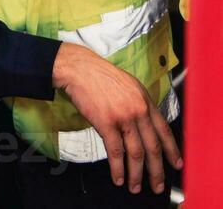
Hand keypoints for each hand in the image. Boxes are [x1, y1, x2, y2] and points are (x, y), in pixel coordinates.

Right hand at [54, 43, 180, 193]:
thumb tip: (144, 124)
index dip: (171, 150)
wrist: (79, 68)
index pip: (164, 130)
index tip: (175, 164)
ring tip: (135, 186)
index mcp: (145, 101)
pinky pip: (115, 151)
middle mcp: (138, 111)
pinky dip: (118, 168)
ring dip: (136, 174)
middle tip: (157, 184)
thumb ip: (139, 104)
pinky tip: (118, 177)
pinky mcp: (106, 123)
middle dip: (156, 170)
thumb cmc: (100, 75)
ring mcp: (123, 118)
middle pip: (152, 147)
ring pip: (136, 153)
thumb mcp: (129, 85)